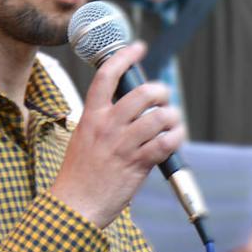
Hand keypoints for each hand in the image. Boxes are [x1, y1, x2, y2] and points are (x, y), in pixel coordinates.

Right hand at [51, 41, 184, 229]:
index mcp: (91, 116)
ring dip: (173, 116)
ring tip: (172, 122)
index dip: (124, 56)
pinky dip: (176, 138)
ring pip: (159, 116)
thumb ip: (103, 121)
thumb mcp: (83, 138)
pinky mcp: (138, 163)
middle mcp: (108, 126)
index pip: (107, 76)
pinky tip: (175, 139)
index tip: (138, 47)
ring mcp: (123, 144)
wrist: (75, 204)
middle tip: (163, 99)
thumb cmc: (79, 174)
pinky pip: (166, 142)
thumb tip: (127, 108)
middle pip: (143, 92)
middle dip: (161, 91)